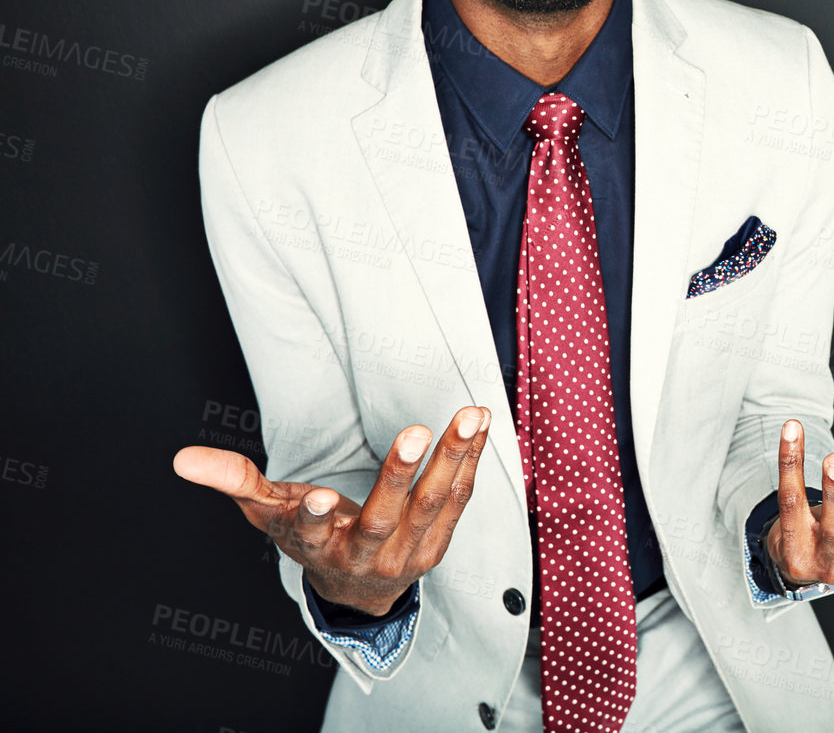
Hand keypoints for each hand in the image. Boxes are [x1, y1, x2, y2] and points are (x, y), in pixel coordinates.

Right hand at [173, 406, 490, 614]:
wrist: (358, 590)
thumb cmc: (311, 538)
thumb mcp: (269, 514)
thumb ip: (234, 481)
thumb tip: (183, 459)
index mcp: (318, 547)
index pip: (311, 535)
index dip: (312, 519)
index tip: (314, 498)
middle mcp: (363, 555)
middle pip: (383, 518)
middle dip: (399, 476)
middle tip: (414, 432)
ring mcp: (405, 553)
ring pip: (433, 506)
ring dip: (452, 457)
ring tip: (469, 415)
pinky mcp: (438, 543)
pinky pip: (459, 499)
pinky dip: (469, 460)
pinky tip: (478, 424)